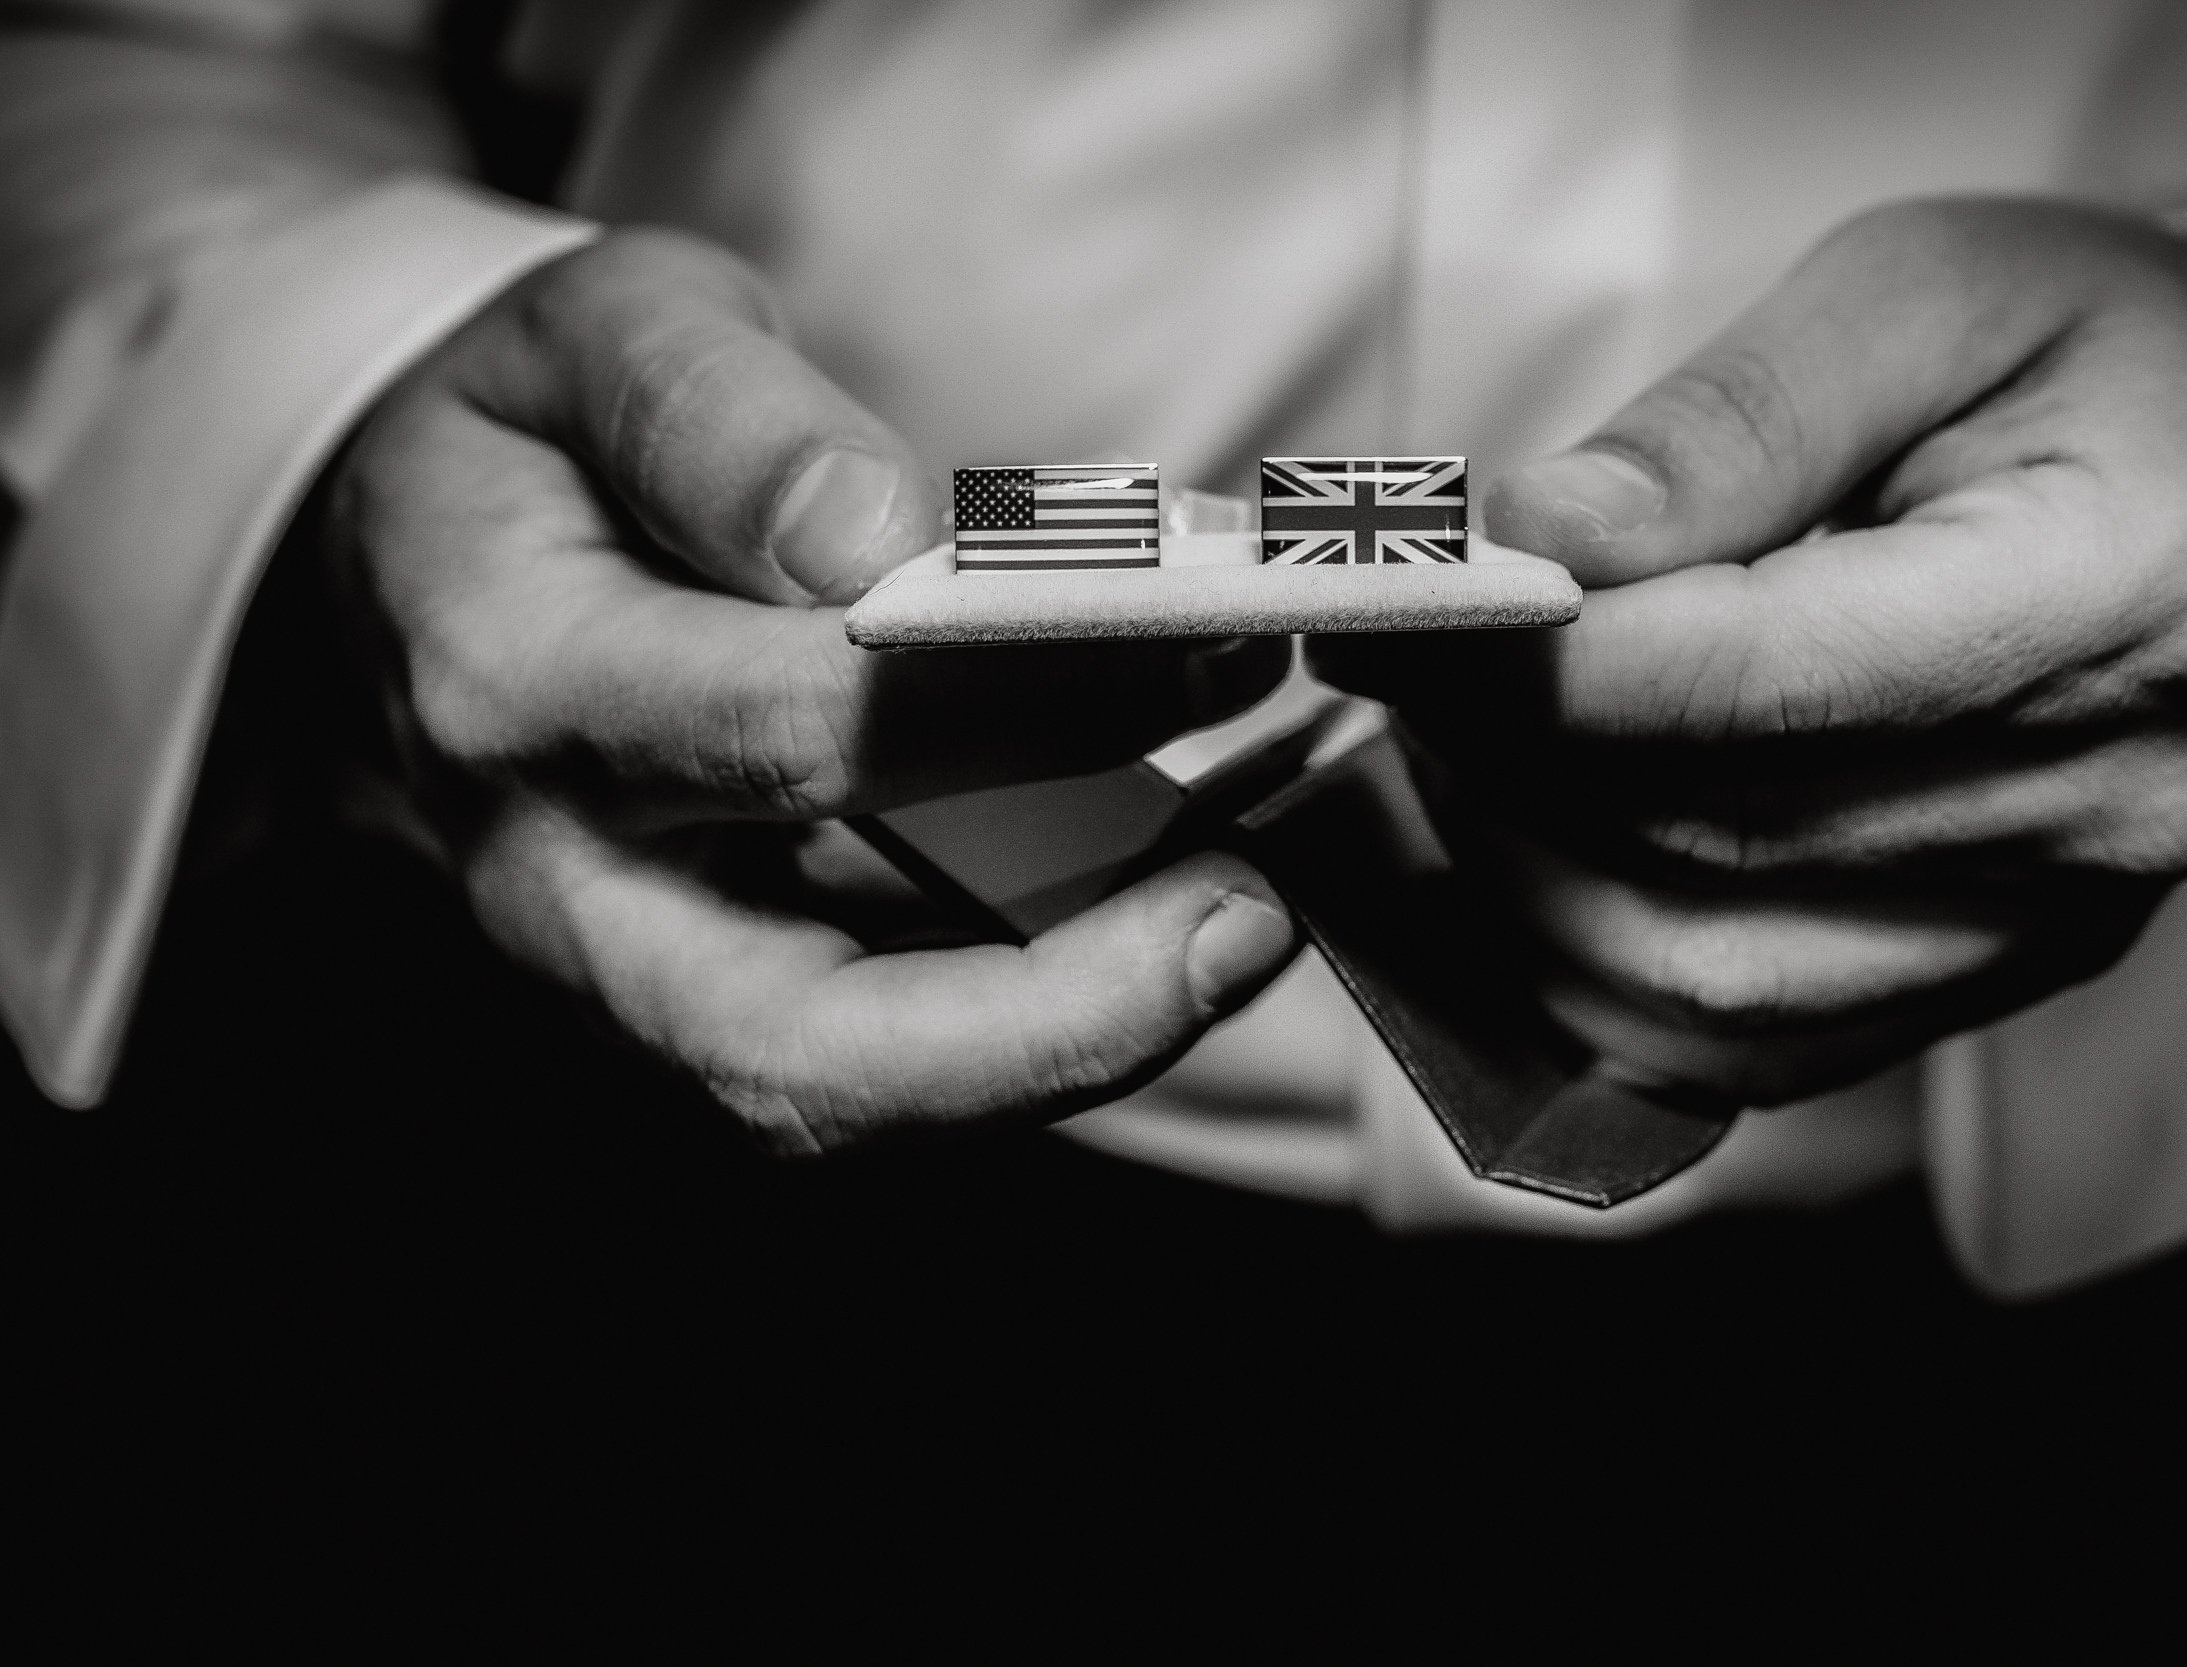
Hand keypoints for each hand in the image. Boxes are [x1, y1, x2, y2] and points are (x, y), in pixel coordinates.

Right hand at [328, 230, 1296, 1151]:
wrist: (413, 573)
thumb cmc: (530, 443)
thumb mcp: (592, 338)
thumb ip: (722, 420)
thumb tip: (877, 536)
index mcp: (515, 683)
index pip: (788, 724)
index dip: (1019, 695)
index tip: (1213, 632)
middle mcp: (556, 880)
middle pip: (794, 1036)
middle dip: (1053, 1004)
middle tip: (1254, 915)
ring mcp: (622, 975)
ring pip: (837, 1099)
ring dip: (1062, 1046)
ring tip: (1244, 930)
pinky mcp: (699, 1004)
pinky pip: (876, 1057)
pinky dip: (1036, 1015)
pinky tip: (1176, 919)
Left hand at [1312, 199, 2186, 1108]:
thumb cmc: (2113, 356)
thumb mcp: (1931, 291)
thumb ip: (1732, 421)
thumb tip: (1538, 539)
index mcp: (2113, 595)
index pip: (1752, 687)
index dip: (1535, 668)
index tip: (1398, 619)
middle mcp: (2105, 803)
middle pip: (1706, 844)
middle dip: (1500, 763)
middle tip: (1406, 669)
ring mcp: (2059, 918)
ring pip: (1703, 982)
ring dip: (1523, 878)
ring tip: (1464, 751)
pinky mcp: (2003, 973)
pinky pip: (1748, 1046)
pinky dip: (1596, 971)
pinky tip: (1543, 855)